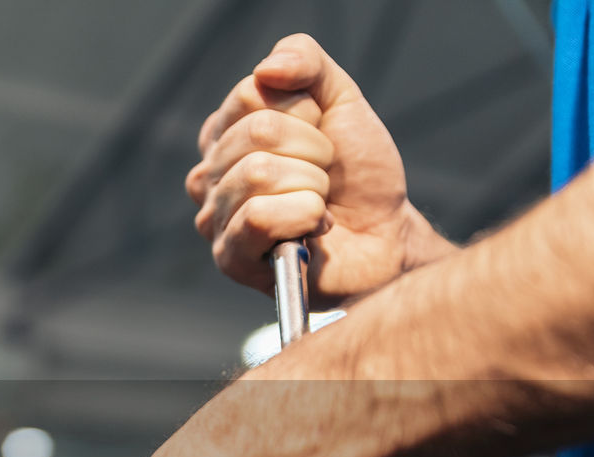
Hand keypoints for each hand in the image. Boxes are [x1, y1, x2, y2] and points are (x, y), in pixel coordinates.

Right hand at [185, 33, 453, 305]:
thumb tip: (267, 68)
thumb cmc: (356, 174)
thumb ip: (306, 62)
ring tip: (318, 204)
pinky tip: (311, 229)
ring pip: (257, 174)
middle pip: (256, 133)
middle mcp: (208, 174)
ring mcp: (214, 218)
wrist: (385, 233)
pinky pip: (257, 218)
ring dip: (312, 187)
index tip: (321, 138)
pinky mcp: (229, 257)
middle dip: (313, 152)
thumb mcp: (341, 99)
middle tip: (325, 176)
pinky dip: (303, 217)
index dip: (304, 112)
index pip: (252, 94)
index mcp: (224, 133)